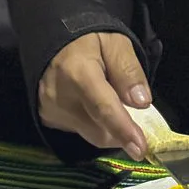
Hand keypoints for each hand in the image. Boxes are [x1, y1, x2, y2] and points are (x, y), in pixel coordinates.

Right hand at [38, 32, 151, 158]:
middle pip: (100, 130)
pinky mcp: (47, 119)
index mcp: (78, 73)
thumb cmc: (88, 40)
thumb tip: (141, 102)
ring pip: (92, 134)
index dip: (123, 130)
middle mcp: (59, 97)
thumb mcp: (116, 43)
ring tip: (116, 104)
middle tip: (141, 122)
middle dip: (124, 132)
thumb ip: (128, 71)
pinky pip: (81, 131)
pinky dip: (96, 124)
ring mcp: (50, 110)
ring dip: (111, 128)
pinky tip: (95, 105)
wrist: (52, 41)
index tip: (141, 148)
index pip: (103, 108)